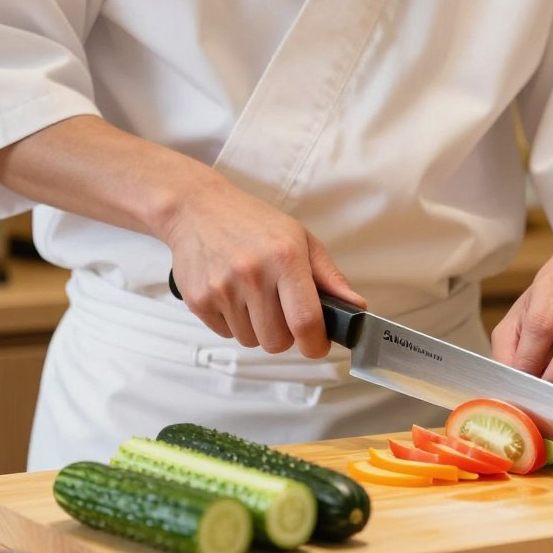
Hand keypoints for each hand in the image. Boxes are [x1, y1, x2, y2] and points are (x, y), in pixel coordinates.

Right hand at [161, 177, 364, 357]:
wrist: (196, 208)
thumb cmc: (254, 223)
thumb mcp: (301, 239)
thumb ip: (330, 278)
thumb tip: (356, 307)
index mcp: (285, 259)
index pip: (306, 322)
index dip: (316, 344)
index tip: (318, 344)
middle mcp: (252, 275)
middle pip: (277, 342)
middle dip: (286, 335)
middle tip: (282, 310)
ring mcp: (222, 289)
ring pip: (252, 341)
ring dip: (258, 328)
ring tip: (254, 296)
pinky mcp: (198, 300)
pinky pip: (227, 334)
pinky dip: (234, 323)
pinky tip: (233, 294)